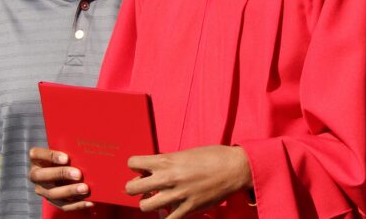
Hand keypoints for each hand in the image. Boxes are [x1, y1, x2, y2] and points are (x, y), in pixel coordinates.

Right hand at [28, 147, 92, 211]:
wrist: (62, 169)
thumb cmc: (64, 155)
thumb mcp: (63, 149)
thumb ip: (69, 148)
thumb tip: (85, 145)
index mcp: (36, 158)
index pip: (37, 154)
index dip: (51, 156)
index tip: (66, 158)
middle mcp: (35, 174)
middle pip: (42, 175)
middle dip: (61, 174)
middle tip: (78, 174)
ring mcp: (41, 189)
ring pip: (52, 193)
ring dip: (70, 191)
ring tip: (85, 189)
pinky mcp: (51, 201)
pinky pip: (62, 205)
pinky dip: (76, 204)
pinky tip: (89, 202)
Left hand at [125, 145, 252, 218]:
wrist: (234, 168)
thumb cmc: (212, 156)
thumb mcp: (186, 153)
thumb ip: (168, 161)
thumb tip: (153, 169)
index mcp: (167, 160)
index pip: (132, 162)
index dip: (136, 167)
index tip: (144, 169)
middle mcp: (168, 177)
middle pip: (131, 188)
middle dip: (135, 187)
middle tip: (147, 187)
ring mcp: (177, 195)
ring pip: (144, 206)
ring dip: (149, 203)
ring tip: (158, 199)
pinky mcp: (188, 208)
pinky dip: (166, 216)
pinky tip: (171, 210)